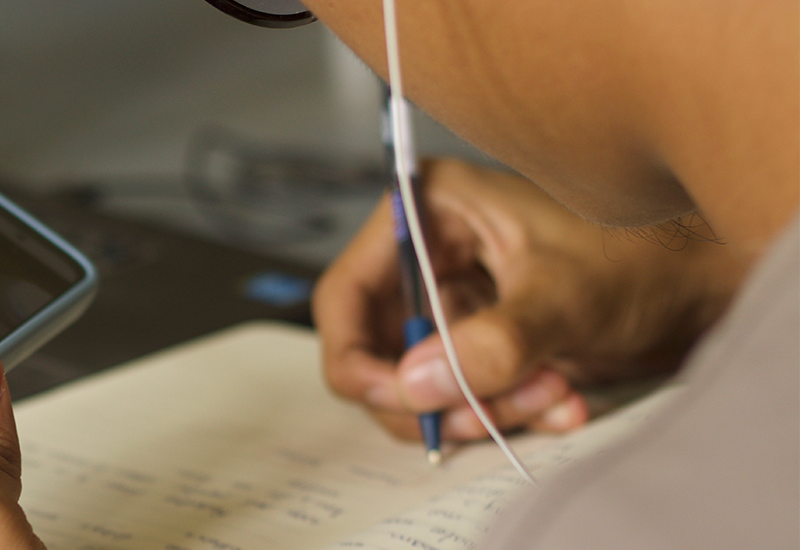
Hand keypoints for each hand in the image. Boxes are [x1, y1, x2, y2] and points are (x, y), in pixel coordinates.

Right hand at [313, 159, 743, 441]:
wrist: (697, 289)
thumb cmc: (641, 260)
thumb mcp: (562, 300)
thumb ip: (489, 344)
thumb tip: (416, 383)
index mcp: (428, 211)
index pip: (346, 293)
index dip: (355, 355)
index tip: (393, 395)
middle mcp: (427, 255)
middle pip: (377, 350)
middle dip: (436, 391)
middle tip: (485, 411)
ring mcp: (449, 302)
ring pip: (418, 382)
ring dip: (479, 406)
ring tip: (548, 395)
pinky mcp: (473, 338)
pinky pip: (456, 394)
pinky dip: (500, 410)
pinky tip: (556, 399)